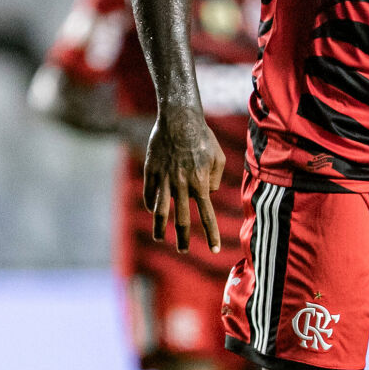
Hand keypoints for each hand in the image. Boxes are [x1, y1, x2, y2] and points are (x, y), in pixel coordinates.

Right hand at [143, 107, 225, 252]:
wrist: (179, 119)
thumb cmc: (203, 137)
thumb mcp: (219, 157)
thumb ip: (215, 180)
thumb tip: (207, 194)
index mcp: (201, 183)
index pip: (207, 216)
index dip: (211, 235)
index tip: (214, 250)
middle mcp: (182, 185)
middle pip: (182, 221)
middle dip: (183, 240)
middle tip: (183, 250)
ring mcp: (165, 179)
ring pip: (160, 212)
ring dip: (160, 229)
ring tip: (160, 238)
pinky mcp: (151, 172)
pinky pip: (149, 194)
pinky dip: (151, 205)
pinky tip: (153, 211)